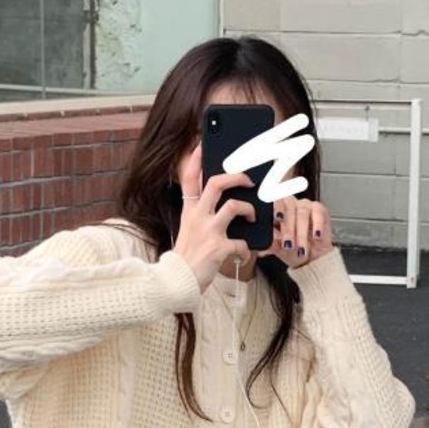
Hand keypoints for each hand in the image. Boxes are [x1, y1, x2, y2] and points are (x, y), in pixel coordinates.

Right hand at [174, 159, 257, 282]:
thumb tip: (229, 208)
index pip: (189, 179)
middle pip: (217, 183)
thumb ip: (203, 218)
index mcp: (189, 211)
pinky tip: (241, 255)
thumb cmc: (187, 258)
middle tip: (249, 180)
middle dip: (237, 176)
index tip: (201, 145)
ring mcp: (208, 230)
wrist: (177, 283)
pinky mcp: (218, 247)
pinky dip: (245, 250)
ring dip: (249, 210)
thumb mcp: (189, 231)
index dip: (195, 159)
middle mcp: (197, 216)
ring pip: (234, 206)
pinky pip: (241, 243)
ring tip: (251, 218)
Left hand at [271, 194, 333, 271]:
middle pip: (288, 208)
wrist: (311, 258)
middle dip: (288, 229)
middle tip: (288, 245)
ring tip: (301, 248)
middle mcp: (289, 204)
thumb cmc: (293, 250)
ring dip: (301, 233)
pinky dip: (317, 226)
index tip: (277, 218)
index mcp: (275, 210)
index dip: (275, 208)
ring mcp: (304, 205)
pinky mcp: (319, 209)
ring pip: (302, 213)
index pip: (273, 202)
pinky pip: (318, 213)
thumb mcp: (279, 249)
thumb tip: (264, 247)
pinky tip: (316, 236)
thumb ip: (272, 245)